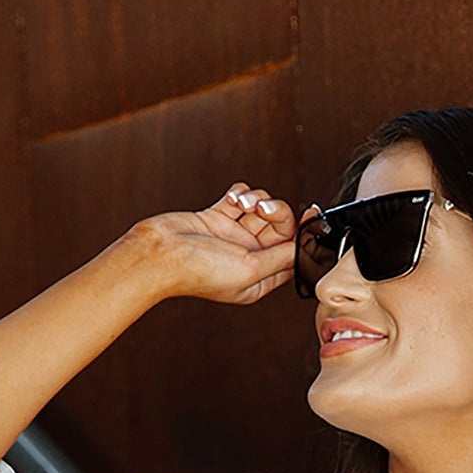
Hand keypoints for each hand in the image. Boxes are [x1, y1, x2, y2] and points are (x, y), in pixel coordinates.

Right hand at [143, 181, 297, 304]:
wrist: (161, 253)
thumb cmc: (200, 272)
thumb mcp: (250, 270)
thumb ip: (280, 258)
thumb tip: (304, 248)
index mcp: (259, 279)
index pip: (291, 256)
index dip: (303, 236)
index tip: (311, 216)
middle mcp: (248, 257)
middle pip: (279, 228)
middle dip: (276, 212)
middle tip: (263, 208)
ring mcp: (233, 236)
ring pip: (261, 209)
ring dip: (257, 200)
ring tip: (243, 204)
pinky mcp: (218, 217)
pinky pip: (241, 198)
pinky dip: (240, 193)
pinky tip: (232, 199)